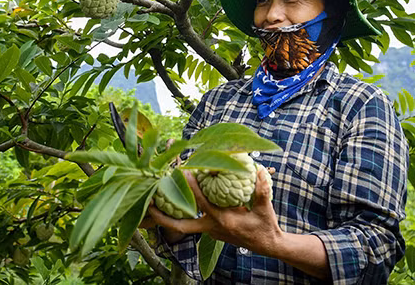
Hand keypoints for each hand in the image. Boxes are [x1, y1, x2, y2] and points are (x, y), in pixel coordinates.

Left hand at [148, 165, 282, 255]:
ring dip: (167, 214)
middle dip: (161, 216)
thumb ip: (261, 191)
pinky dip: (182, 212)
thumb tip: (258, 171)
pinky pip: (191, 222)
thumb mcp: (264, 208)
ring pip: (182, 225)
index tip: (181, 170)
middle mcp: (211, 228)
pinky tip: (176, 199)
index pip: (201, 202)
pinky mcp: (210, 231)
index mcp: (222, 221)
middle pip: (179, 225)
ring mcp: (208, 231)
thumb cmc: (265, 226)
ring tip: (152, 200)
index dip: (190, 186)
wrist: (267, 245)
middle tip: (147, 202)